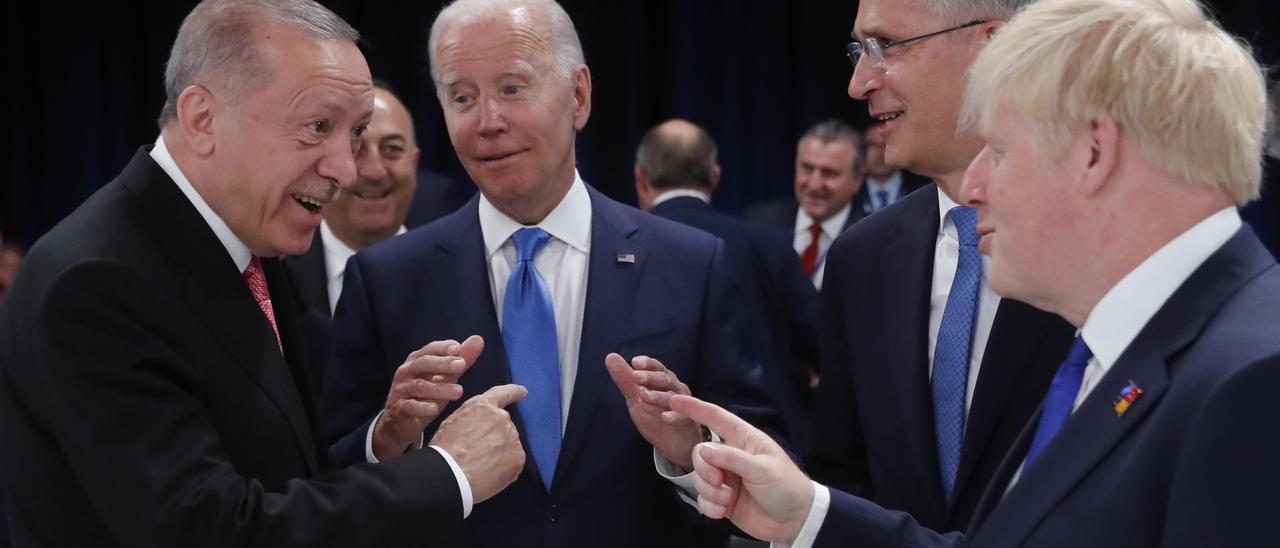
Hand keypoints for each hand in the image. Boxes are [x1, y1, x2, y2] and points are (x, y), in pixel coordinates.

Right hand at [372, 335, 483, 460]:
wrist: (402, 420)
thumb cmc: (428, 393)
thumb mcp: (446, 375)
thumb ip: (462, 359)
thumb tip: (478, 339)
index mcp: (418, 360)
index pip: (430, 349)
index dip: (443, 348)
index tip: (458, 348)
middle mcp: (407, 372)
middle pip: (423, 364)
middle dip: (442, 363)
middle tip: (461, 365)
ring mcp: (401, 390)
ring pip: (420, 386)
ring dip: (440, 388)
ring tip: (459, 392)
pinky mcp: (399, 408)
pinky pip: (409, 406)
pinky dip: (422, 408)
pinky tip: (434, 409)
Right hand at [430, 384, 527, 503]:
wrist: (450, 474)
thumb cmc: (445, 450)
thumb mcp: (453, 421)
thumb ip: (473, 416)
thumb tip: (483, 423)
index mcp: (483, 406)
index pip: (503, 394)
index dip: (514, 392)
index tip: (523, 392)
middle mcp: (502, 418)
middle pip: (504, 427)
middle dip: (496, 438)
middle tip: (478, 454)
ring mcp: (512, 437)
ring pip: (509, 445)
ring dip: (499, 453)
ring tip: (480, 466)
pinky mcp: (518, 457)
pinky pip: (513, 462)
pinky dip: (504, 468)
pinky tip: (489, 475)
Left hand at [604, 353, 702, 468]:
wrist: (674, 442)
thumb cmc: (655, 415)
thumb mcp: (636, 398)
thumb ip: (625, 380)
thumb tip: (610, 356)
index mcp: (663, 380)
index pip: (656, 367)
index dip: (647, 364)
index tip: (635, 362)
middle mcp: (675, 389)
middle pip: (665, 379)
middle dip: (650, 377)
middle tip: (635, 376)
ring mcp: (683, 405)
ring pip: (672, 397)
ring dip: (658, 396)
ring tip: (644, 395)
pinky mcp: (687, 422)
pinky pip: (682, 418)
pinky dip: (674, 417)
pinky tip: (664, 418)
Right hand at [670, 394, 813, 543]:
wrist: (795, 521)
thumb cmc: (786, 486)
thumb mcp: (762, 469)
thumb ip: (732, 458)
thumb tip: (704, 451)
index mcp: (744, 440)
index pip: (715, 418)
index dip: (694, 408)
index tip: (674, 402)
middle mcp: (731, 456)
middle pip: (700, 454)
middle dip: (704, 469)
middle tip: (718, 480)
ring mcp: (726, 478)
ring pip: (699, 478)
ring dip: (710, 491)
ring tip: (728, 499)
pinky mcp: (722, 499)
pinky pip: (703, 500)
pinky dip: (710, 506)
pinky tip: (724, 511)